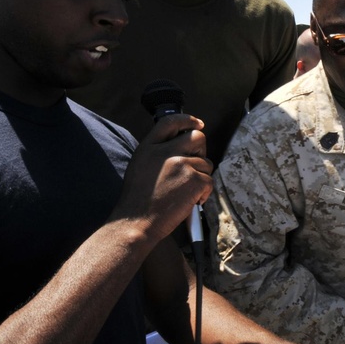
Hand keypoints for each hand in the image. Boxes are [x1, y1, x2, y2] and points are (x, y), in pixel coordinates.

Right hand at [113, 114, 211, 239]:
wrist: (136, 223)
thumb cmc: (138, 201)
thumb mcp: (140, 166)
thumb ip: (157, 153)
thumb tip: (180, 147)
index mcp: (148, 147)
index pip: (170, 122)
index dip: (188, 120)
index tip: (199, 124)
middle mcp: (165, 152)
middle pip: (197, 137)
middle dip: (201, 150)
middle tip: (194, 167)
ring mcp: (181, 165)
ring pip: (206, 163)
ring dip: (201, 177)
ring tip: (184, 192)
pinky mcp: (194, 180)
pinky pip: (209, 180)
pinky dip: (203, 193)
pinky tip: (190, 201)